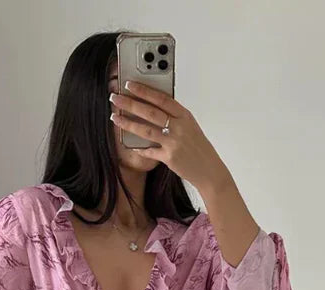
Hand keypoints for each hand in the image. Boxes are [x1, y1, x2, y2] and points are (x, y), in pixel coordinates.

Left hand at [110, 80, 230, 191]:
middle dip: (130, 103)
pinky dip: (139, 148)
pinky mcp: (169, 157)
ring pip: (146, 130)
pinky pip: (149, 152)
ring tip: (115, 117)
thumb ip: (174, 116)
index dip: (144, 90)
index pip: (161, 98)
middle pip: (150, 112)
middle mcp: (179, 127)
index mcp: (184, 115)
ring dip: (128, 123)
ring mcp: (174, 142)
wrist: (209, 170)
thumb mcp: (190, 126)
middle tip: (115, 98)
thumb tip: (153, 106)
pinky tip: (130, 145)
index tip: (130, 84)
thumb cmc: (198, 147)